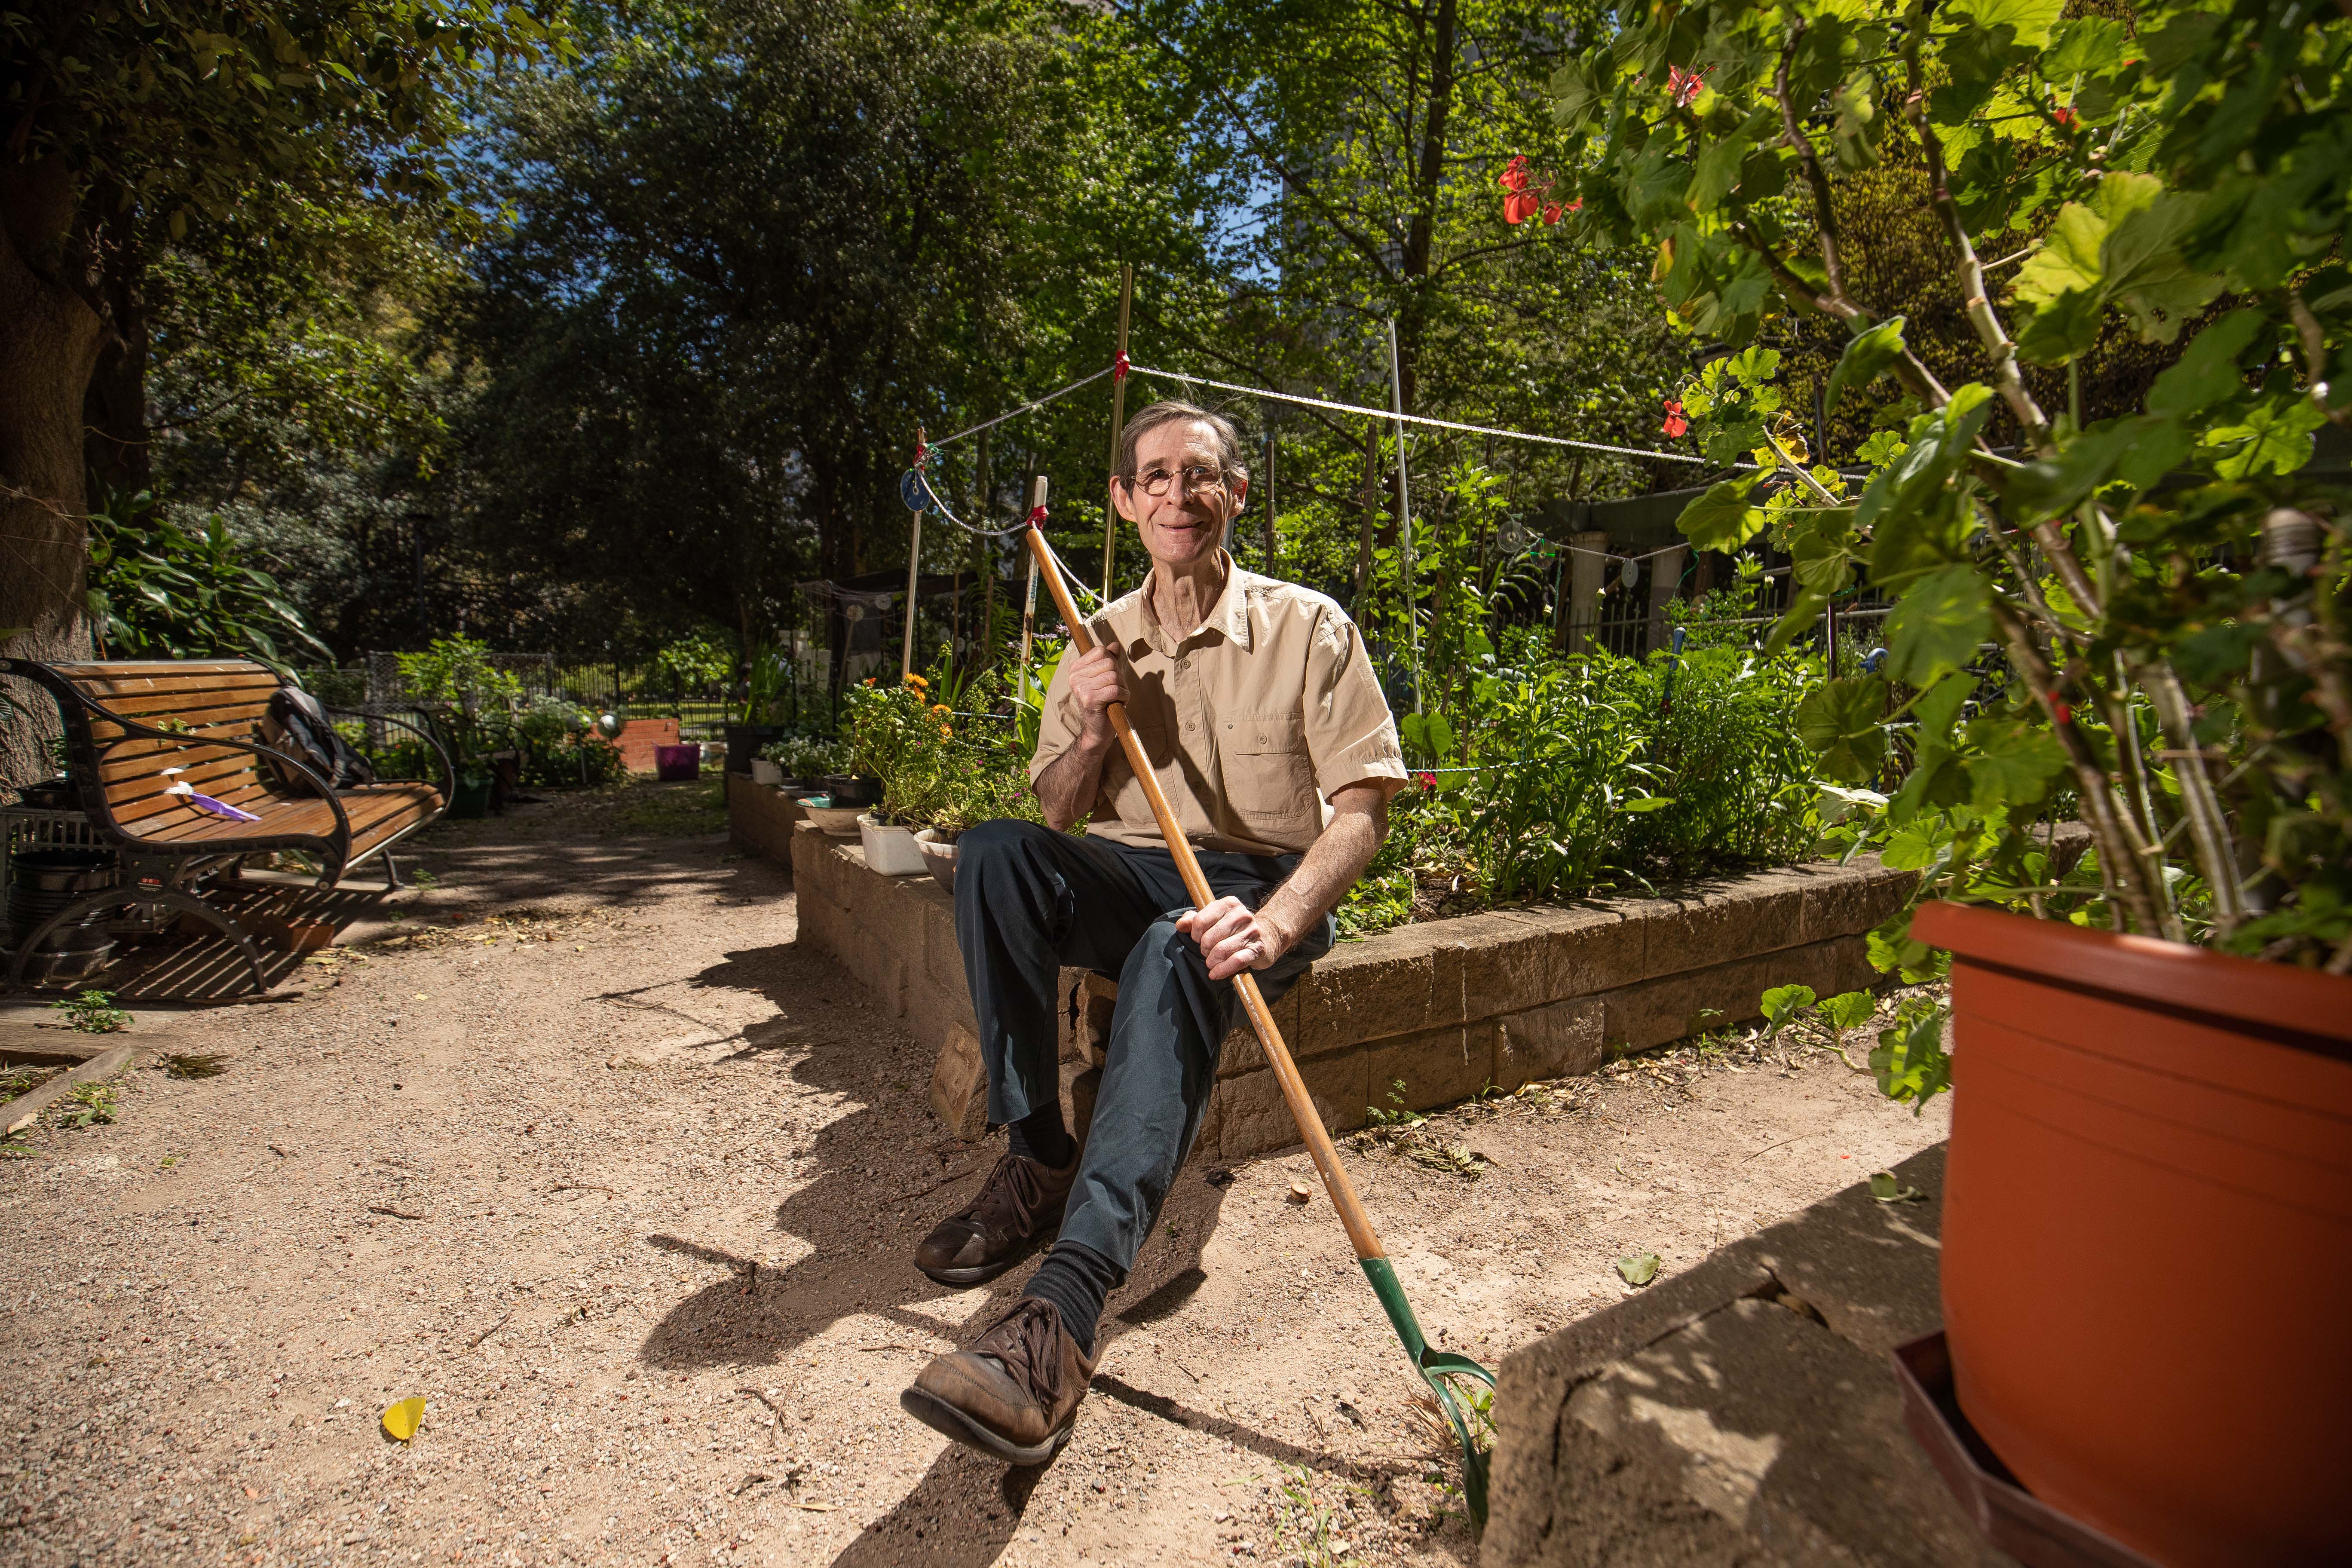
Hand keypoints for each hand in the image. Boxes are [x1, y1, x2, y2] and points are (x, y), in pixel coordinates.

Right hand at [1068, 645, 1126, 740]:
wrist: (1098, 729)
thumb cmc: (1104, 701)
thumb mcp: (1106, 677)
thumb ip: (1110, 659)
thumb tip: (1115, 645)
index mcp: (1075, 668)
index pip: (1101, 650)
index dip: (1112, 663)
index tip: (1108, 679)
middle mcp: (1074, 676)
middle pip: (1109, 663)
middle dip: (1119, 677)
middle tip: (1114, 690)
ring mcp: (1080, 688)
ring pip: (1114, 676)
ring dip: (1122, 688)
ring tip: (1115, 697)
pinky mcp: (1089, 699)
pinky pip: (1116, 689)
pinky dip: (1123, 696)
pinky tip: (1118, 702)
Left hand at [1177, 896, 1293, 981]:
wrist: (1268, 935)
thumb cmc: (1235, 928)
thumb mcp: (1215, 918)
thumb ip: (1195, 919)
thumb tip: (1180, 925)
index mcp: (1229, 904)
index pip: (1200, 921)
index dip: (1195, 934)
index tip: (1198, 939)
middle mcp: (1242, 915)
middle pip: (1209, 938)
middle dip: (1204, 949)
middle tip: (1207, 952)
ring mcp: (1251, 932)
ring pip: (1221, 950)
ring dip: (1212, 961)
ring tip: (1212, 962)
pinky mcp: (1257, 949)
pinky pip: (1235, 961)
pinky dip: (1222, 970)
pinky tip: (1216, 973)